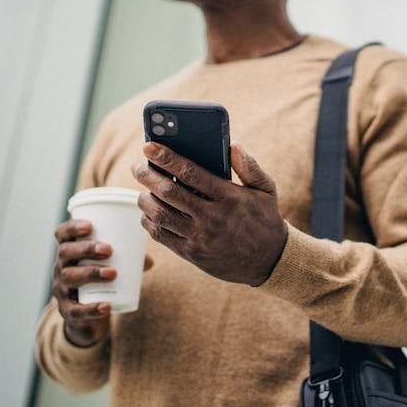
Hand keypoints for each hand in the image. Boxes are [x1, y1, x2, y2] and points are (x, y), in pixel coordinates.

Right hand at [51, 220, 153, 346]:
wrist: (87, 317)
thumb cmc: (99, 281)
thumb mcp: (111, 266)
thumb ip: (130, 260)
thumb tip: (148, 260)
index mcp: (69, 252)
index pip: (61, 234)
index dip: (71, 228)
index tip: (90, 226)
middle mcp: (60, 268)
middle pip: (65, 252)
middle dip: (86, 249)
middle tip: (108, 250)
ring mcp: (61, 290)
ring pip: (69, 278)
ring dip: (91, 273)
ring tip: (113, 273)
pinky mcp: (67, 311)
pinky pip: (75, 310)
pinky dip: (91, 308)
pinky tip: (106, 306)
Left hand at [132, 140, 287, 285]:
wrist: (269, 261)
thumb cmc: (265, 219)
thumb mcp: (266, 189)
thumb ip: (249, 166)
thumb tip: (232, 145)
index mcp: (229, 197)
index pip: (191, 173)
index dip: (166, 158)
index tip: (149, 146)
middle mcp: (212, 217)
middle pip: (169, 192)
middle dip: (147, 176)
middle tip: (137, 166)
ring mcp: (200, 237)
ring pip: (160, 215)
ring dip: (145, 199)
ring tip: (143, 190)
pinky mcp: (192, 254)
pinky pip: (162, 236)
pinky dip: (149, 222)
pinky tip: (149, 212)